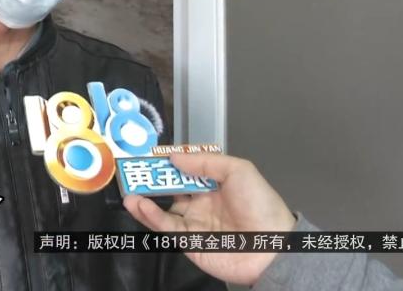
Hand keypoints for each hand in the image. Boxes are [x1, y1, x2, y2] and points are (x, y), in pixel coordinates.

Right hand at [122, 152, 295, 285]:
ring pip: (164, 209)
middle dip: (152, 179)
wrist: (273, 246)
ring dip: (145, 199)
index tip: (150, 155)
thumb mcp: (238, 170)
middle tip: (134, 170)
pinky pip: (166, 227)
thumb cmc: (261, 205)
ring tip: (129, 189)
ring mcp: (195, 222)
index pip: (186, 171)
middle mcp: (202, 203)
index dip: (168, 163)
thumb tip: (174, 158)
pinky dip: (150, 215)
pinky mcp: (189, 242)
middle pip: (171, 189)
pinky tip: (139, 204)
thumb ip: (204, 162)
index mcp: (215, 185)